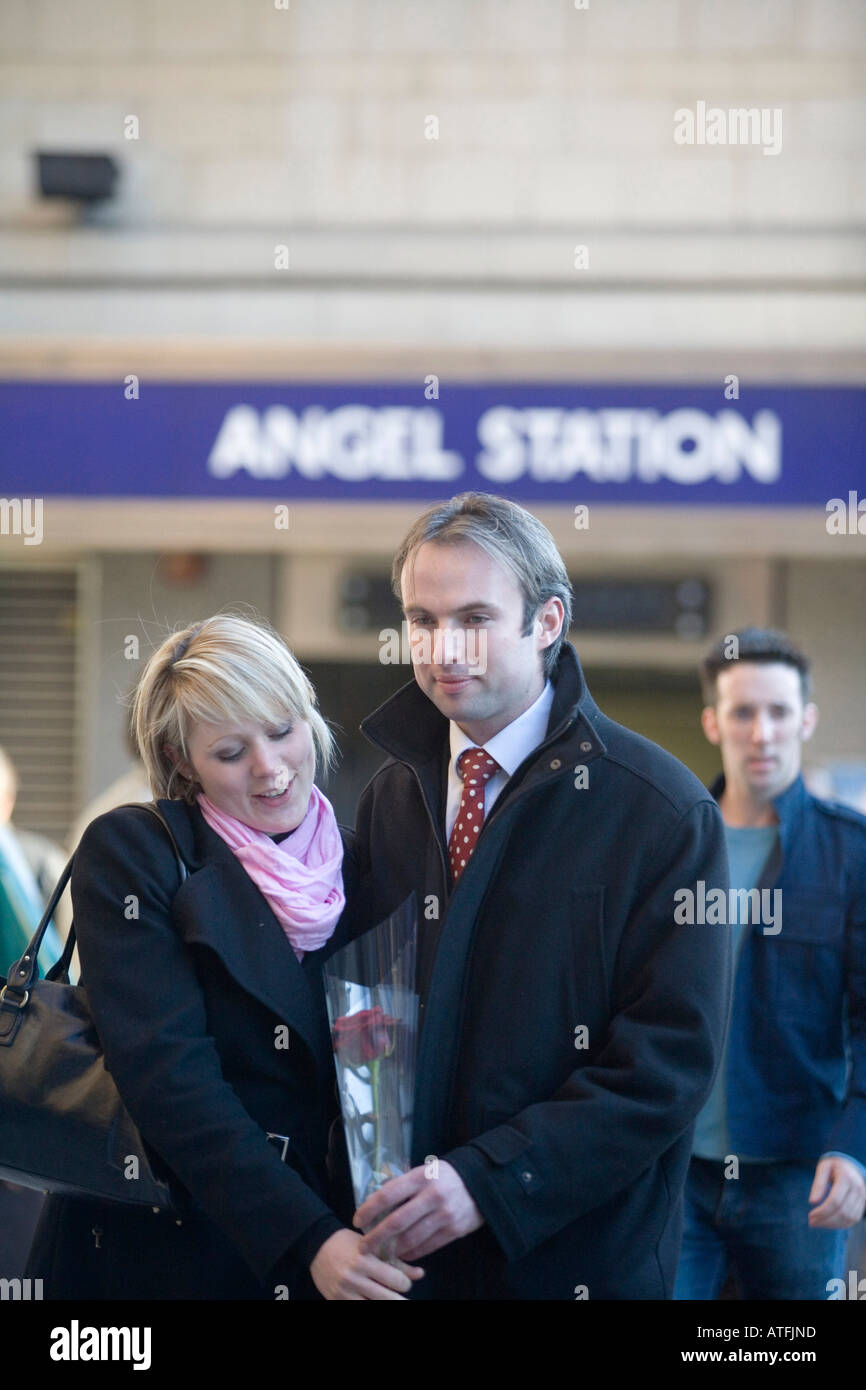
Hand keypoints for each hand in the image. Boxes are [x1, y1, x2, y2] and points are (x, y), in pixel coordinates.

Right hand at [309, 1228, 423, 1299]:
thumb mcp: (372, 1247)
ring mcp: (343, 1293)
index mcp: (365, 1260)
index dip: (405, 1283)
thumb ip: (396, 1262)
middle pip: (387, 1299)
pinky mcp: (335, 1302)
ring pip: (372, 1307)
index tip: (404, 1283)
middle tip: (401, 1296)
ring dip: (385, 1303)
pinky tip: (373, 1300)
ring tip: (390, 1298)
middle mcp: (353, 1278)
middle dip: (399, 1300)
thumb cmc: (348, 1243)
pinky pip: (356, 1308)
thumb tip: (420, 1274)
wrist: (317, 1245)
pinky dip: (367, 1305)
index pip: (396, 1280)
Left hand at [354, 1161, 483, 1260]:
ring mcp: (444, 1215)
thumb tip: (377, 1203)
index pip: (388, 1194)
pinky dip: (411, 1253)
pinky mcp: (454, 1230)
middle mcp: (432, 1196)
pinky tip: (402, 1254)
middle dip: (376, 1237)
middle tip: (363, 1246)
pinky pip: (426, 1247)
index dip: (370, 1209)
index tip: (358, 1219)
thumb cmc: (445, 1177)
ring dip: (393, 1248)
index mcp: (421, 1177)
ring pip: (411, 1239)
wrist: (482, 1182)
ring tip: (381, 1252)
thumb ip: (404, 1185)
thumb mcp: (425, 1171)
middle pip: (397, 1222)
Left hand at [808, 1156, 865, 1228]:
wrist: (851, 1167)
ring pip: (849, 1218)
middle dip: (826, 1220)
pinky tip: (828, 1223)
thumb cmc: (833, 1167)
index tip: (810, 1215)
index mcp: (846, 1178)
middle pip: (842, 1211)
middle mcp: (858, 1189)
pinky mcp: (863, 1205)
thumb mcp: (823, 1168)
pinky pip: (853, 1220)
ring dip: (832, 1224)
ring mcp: (863, 1198)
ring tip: (818, 1223)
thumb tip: (812, 1202)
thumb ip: (818, 1184)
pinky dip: (840, 1225)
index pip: (835, 1200)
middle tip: (811, 1222)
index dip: (822, 1211)